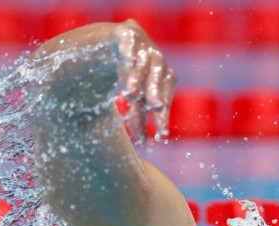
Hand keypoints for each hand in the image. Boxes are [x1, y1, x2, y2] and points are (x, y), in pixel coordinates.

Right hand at [109, 19, 176, 140]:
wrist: (114, 39)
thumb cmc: (129, 72)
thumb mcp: (134, 96)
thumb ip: (138, 115)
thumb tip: (142, 141)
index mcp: (161, 78)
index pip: (164, 97)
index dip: (163, 114)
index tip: (162, 133)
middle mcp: (155, 61)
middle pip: (157, 77)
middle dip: (155, 92)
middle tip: (154, 106)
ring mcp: (142, 45)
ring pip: (141, 62)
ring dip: (137, 76)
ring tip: (131, 93)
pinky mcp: (125, 32)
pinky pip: (128, 39)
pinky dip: (129, 47)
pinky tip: (128, 57)